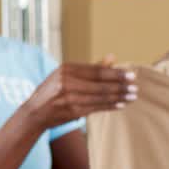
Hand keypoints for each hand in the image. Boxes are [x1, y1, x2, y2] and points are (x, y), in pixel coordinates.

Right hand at [21, 63, 135, 130]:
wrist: (34, 112)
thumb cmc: (54, 91)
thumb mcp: (68, 75)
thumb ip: (91, 67)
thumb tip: (112, 57)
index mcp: (66, 69)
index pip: (97, 71)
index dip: (116, 74)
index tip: (131, 75)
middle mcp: (66, 82)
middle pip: (100, 84)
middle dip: (120, 86)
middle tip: (135, 88)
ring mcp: (68, 97)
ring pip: (99, 97)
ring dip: (118, 97)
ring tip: (131, 96)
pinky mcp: (71, 111)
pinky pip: (95, 107)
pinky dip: (109, 106)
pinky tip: (120, 104)